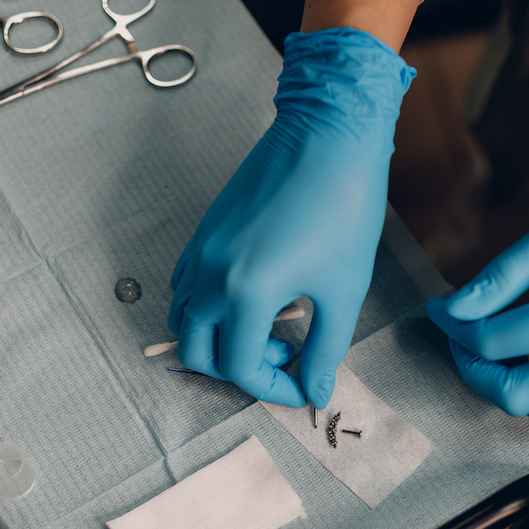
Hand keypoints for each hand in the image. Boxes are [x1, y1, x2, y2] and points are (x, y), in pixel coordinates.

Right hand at [168, 28, 414, 407]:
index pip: (240, 368)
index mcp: (246, 293)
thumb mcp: (344, 290)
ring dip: (219, 340)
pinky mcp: (203, 232)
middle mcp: (210, 276)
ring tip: (271, 326)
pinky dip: (207, 308)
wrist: (329, 136)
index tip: (304, 388)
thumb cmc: (345, 210)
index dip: (274, 389)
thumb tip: (317, 393)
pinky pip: (184, 286)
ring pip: (184, 320)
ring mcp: (200, 252)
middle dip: (240, 370)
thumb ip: (327, 349)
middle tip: (286, 357)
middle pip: (198, 353)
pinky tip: (251, 298)